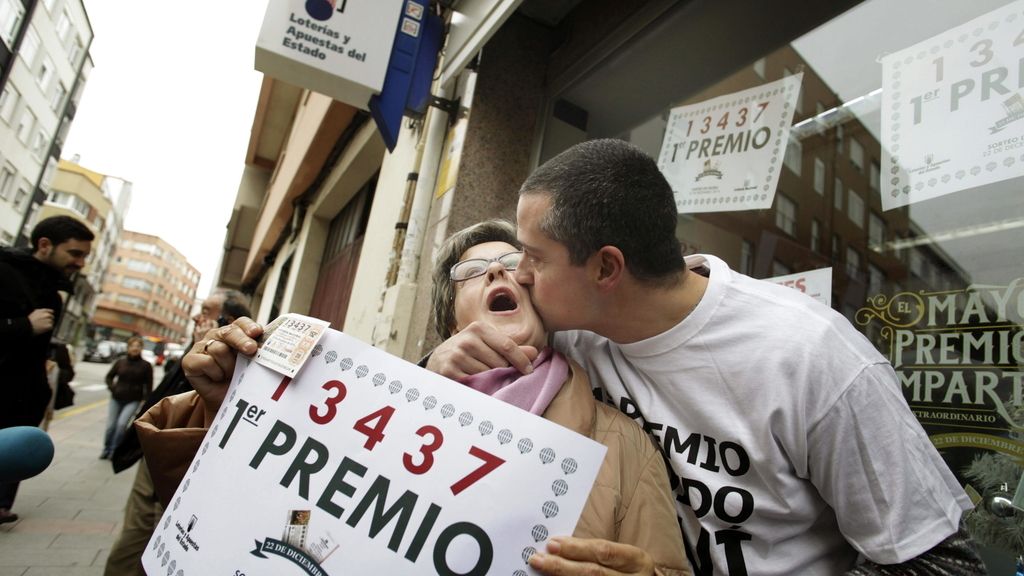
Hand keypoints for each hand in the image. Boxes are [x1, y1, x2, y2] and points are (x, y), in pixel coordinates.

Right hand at [28, 308, 53, 334]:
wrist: (27, 327)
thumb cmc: (29, 321)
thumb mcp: (34, 313)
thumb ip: (40, 311)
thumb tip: (46, 312)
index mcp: (43, 311)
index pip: (51, 311)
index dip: (50, 314)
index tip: (49, 316)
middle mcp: (46, 315)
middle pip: (52, 317)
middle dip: (49, 319)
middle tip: (44, 323)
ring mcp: (48, 320)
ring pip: (52, 322)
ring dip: (48, 324)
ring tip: (42, 326)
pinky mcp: (49, 326)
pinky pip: (51, 327)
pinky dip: (48, 328)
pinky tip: (43, 328)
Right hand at [182, 317, 262, 422]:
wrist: (227, 401)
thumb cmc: (241, 380)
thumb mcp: (252, 364)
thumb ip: (257, 351)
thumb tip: (273, 345)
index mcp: (233, 333)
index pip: (240, 323)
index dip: (248, 326)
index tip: (257, 332)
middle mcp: (216, 336)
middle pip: (229, 332)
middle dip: (242, 340)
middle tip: (251, 350)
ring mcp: (201, 347)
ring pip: (219, 349)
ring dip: (228, 366)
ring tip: (231, 375)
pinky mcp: (189, 360)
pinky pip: (206, 362)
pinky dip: (215, 373)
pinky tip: (217, 378)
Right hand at [425, 321, 538, 380]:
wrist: (438, 359)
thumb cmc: (468, 351)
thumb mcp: (487, 344)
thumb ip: (510, 348)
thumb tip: (534, 353)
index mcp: (479, 328)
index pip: (507, 346)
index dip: (521, 360)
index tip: (529, 370)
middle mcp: (467, 339)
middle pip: (499, 363)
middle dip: (502, 371)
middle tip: (493, 371)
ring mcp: (457, 355)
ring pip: (488, 375)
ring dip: (489, 379)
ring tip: (480, 375)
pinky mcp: (450, 371)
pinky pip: (475, 383)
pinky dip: (478, 385)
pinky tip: (472, 380)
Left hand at [528, 537, 654, 575]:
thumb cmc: (629, 570)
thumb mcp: (623, 557)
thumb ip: (596, 551)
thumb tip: (558, 546)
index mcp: (636, 560)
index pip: (603, 552)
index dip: (576, 548)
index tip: (552, 543)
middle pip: (593, 573)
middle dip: (562, 566)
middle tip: (538, 559)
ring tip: (542, 570)